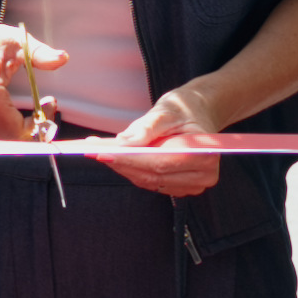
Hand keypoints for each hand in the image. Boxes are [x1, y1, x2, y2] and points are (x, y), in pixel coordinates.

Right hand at [0, 1, 67, 141]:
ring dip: (16, 128)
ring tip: (24, 108)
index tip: (49, 103)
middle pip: (11, 137)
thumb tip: (63, 58)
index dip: (40, 123)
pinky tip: (5, 110)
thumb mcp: (15, 42)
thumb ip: (40, 54)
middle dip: (31, 126)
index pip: (19, 130)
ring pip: (0, 138)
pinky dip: (0, 126)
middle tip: (42, 107)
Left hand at [94, 85, 228, 198]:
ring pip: (149, 181)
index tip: (103, 153)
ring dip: (124, 168)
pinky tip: (117, 158)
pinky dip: (132, 170)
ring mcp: (193, 185)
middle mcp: (203, 174)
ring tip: (100, 151)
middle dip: (122, 163)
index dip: (130, 159)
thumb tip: (123, 143)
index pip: (161, 162)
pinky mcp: (181, 188)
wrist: (197, 115)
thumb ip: (146, 128)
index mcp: (204, 152)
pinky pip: (151, 183)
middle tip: (94, 151)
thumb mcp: (165, 111)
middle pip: (153, 175)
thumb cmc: (183, 110)